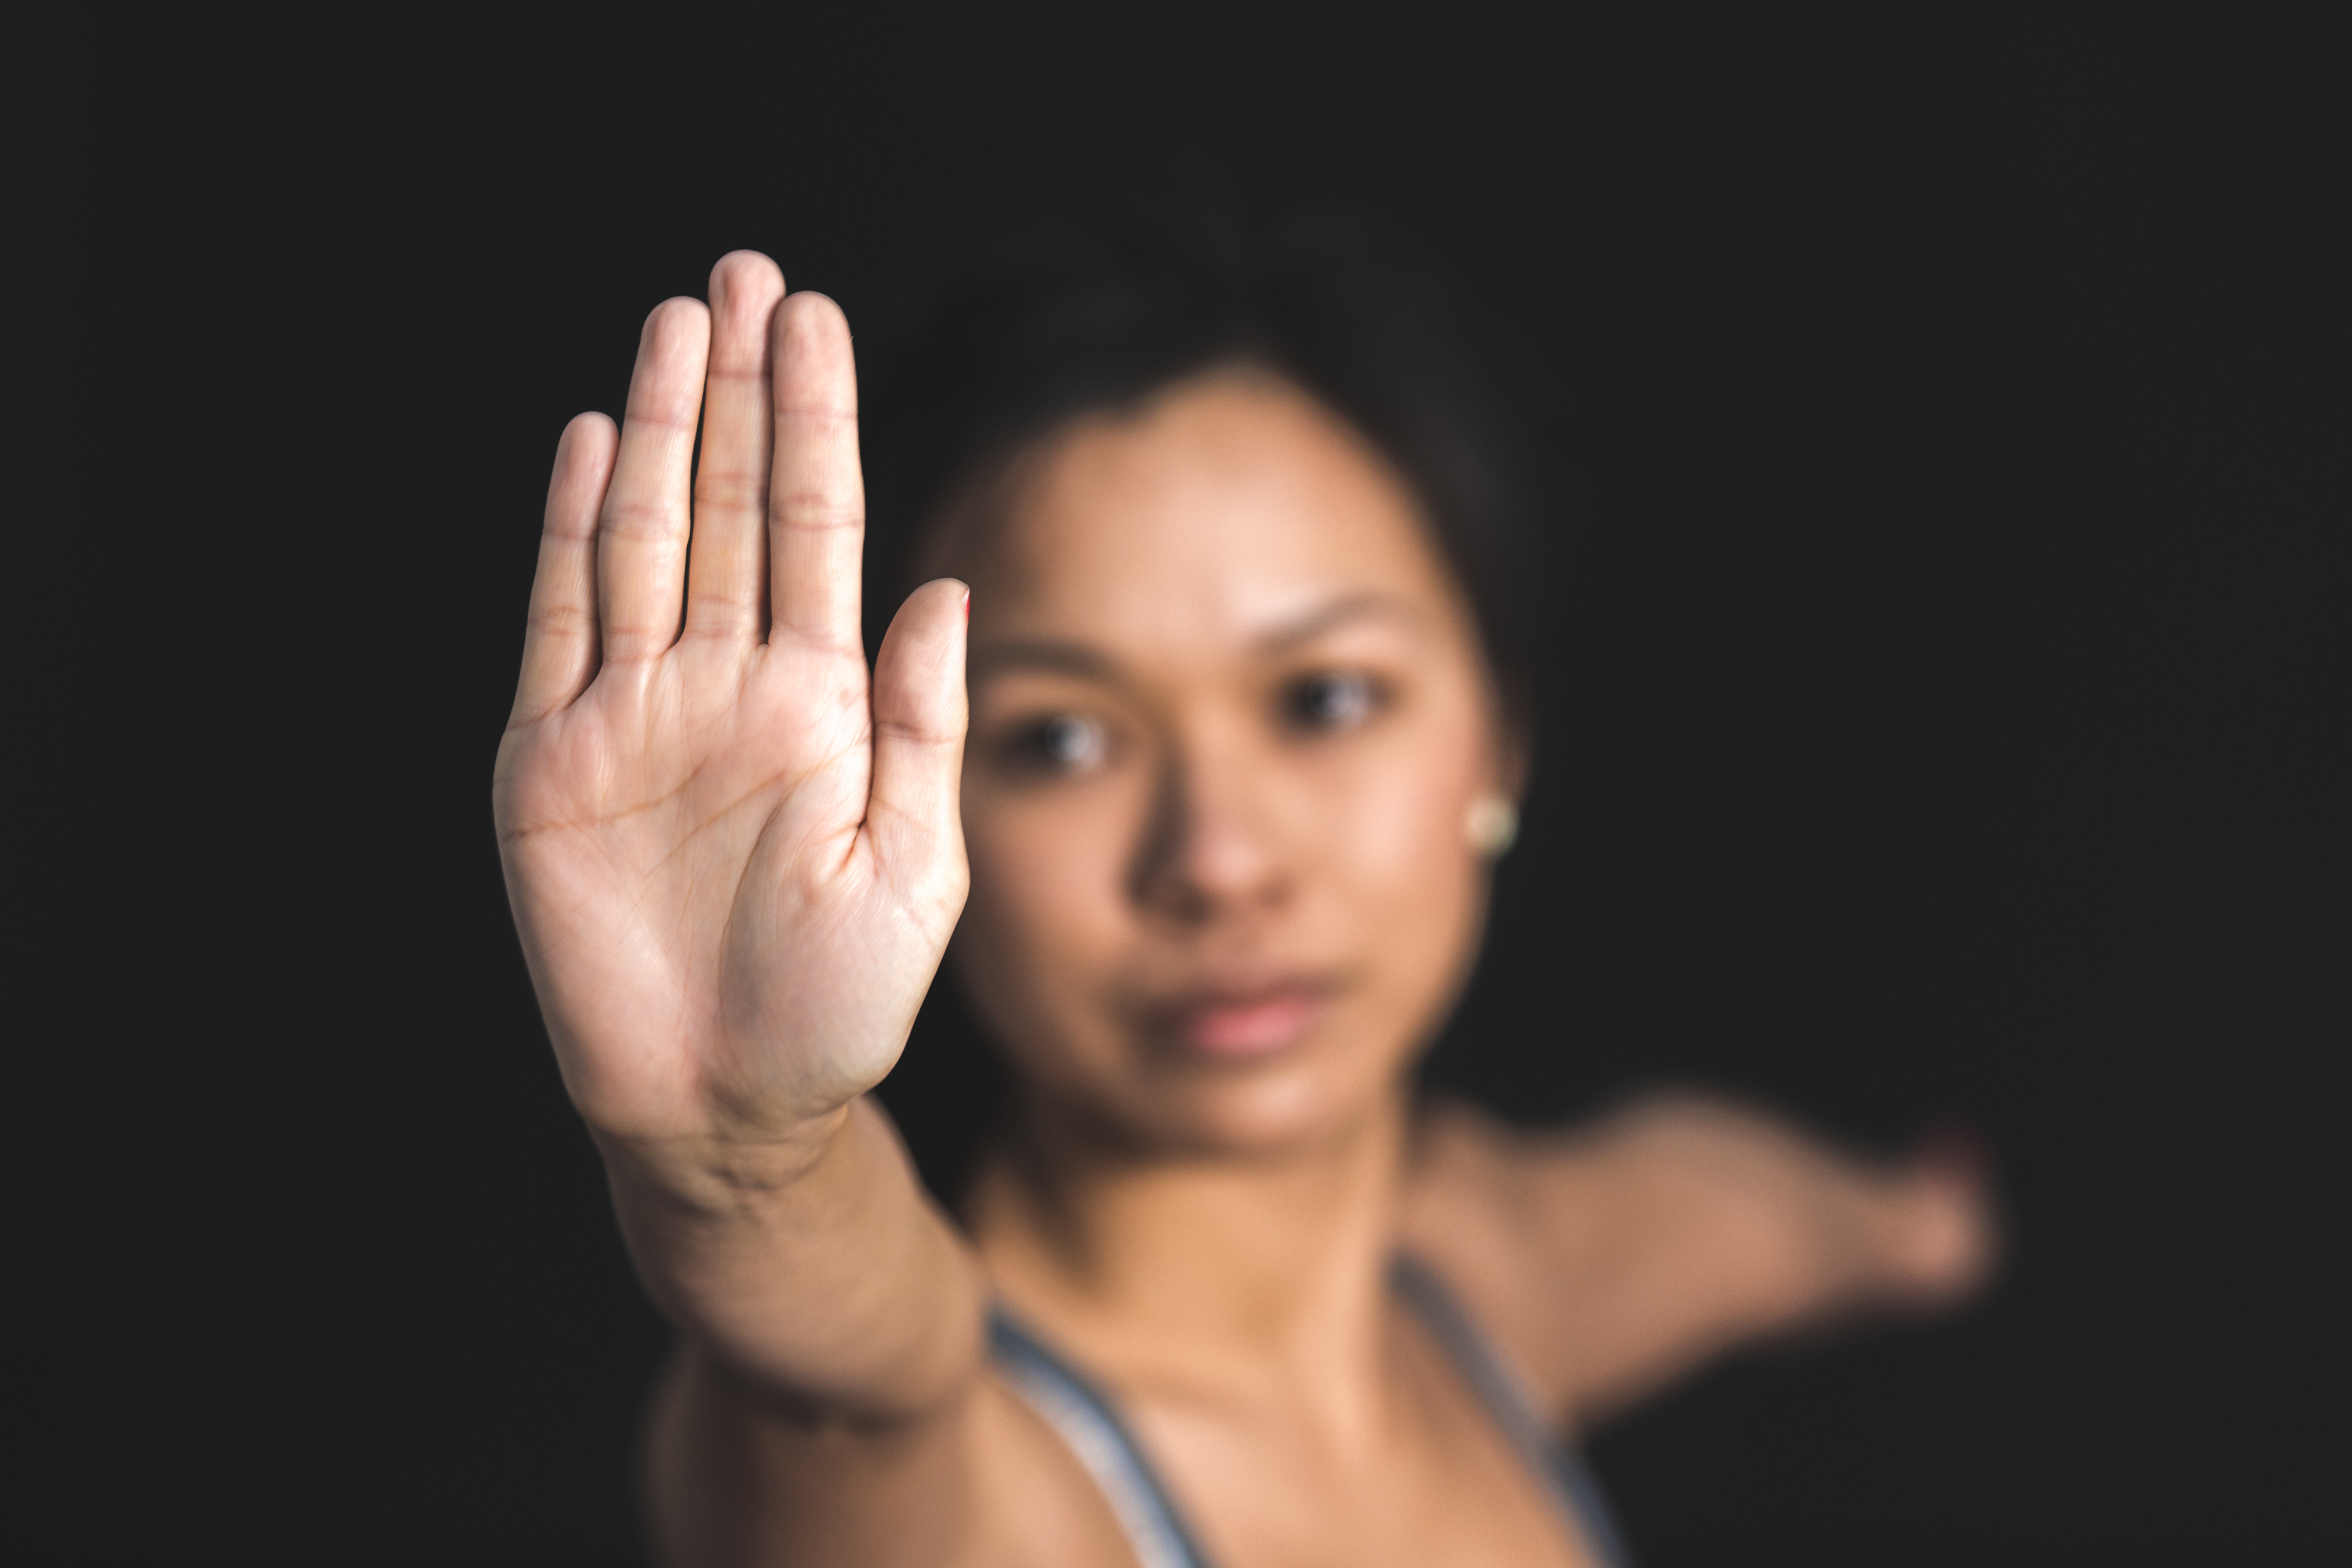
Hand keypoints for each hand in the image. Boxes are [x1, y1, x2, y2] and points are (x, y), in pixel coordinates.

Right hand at [492, 253, 968, 1164]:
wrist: (723, 1107)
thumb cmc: (836, 1008)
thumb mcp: (914, 872)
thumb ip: (927, 730)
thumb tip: (945, 592)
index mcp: (820, 703)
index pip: (816, 528)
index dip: (811, 422)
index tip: (813, 320)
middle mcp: (727, 686)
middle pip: (729, 504)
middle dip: (738, 389)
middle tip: (747, 273)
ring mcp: (634, 715)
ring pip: (643, 536)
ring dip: (653, 427)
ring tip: (675, 320)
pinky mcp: (551, 762)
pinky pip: (558, 625)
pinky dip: (567, 534)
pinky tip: (584, 443)